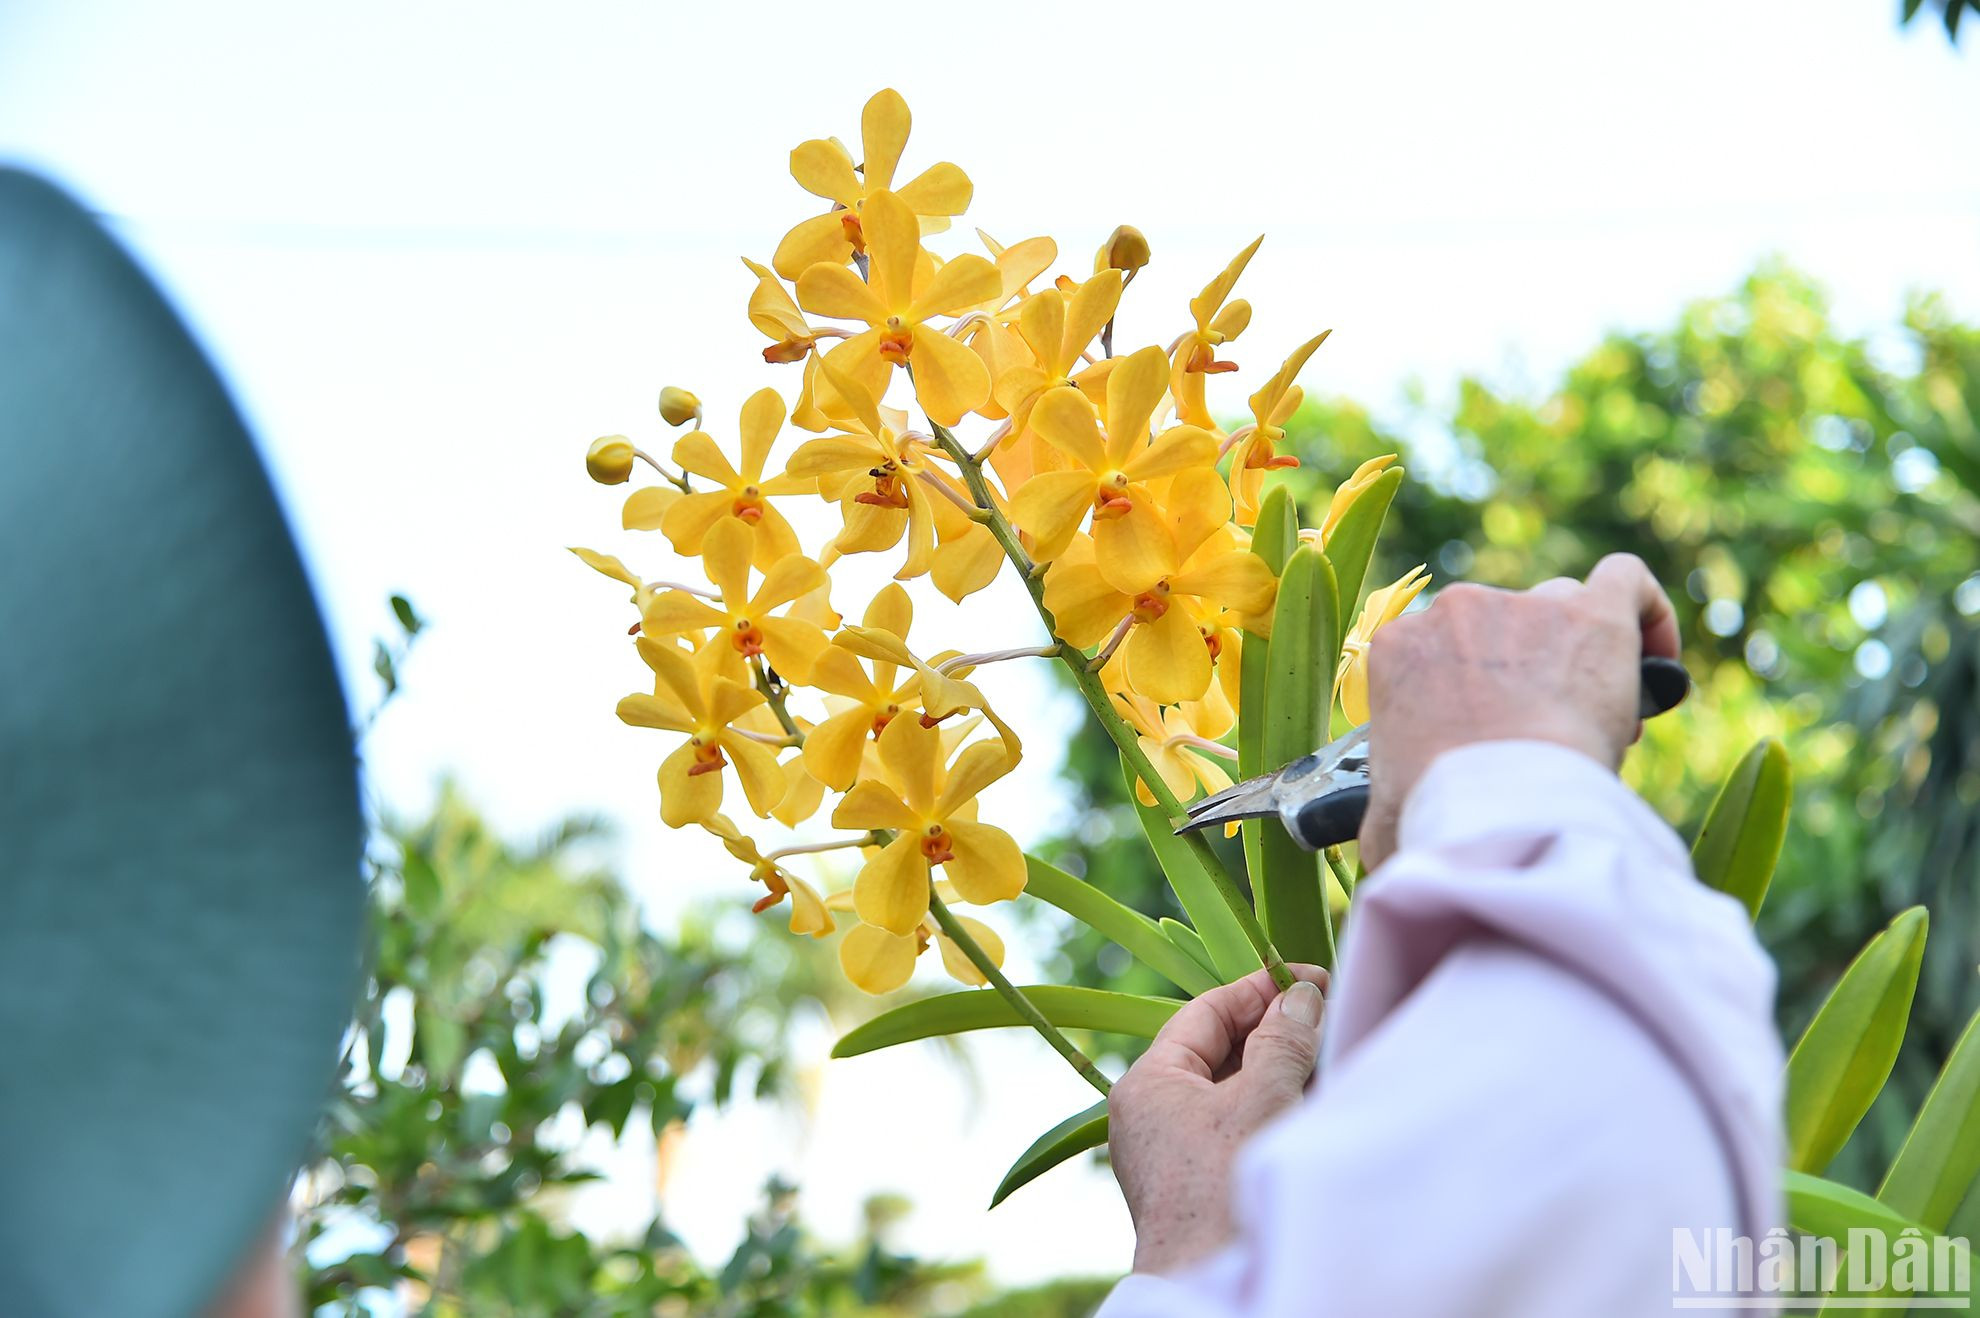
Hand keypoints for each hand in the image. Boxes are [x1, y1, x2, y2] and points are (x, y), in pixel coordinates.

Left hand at [1108, 965, 1328, 1274]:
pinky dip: (1274, 1114)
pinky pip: (1238, 1131)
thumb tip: (1301, 998)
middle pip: (1220, 1052)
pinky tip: (1312, 1110)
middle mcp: (1152, 1115)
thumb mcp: (1262, 1099)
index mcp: (1148, 1083)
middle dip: (1276, 1034)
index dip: (1260, 990)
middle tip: (1328, 1018)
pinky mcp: (1199, 1186)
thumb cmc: (1226, 1190)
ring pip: (1233, 1094)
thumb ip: (1283, 1040)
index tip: (1310, 978)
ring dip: (1280, 1076)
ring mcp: (1173, 1153)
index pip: (1206, 1013)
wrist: (1215, 1287)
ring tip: (1329, 1061)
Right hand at [1357, 552, 1681, 868]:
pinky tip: (1657, 663)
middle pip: (1502, 627)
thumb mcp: (1383, 813)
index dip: (1476, 694)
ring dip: (1577, 655)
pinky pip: (1627, 581)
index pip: (1440, 652)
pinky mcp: (1591, 612)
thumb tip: (1380, 837)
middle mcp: (1454, 611)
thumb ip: (1384, 804)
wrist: (1497, 813)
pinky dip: (1647, 616)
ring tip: (1597, 719)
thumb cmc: (1435, 819)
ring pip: (1561, 612)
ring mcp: (1523, 606)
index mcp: (1398, 648)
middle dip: (1528, 676)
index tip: (1499, 741)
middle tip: (1548, 738)